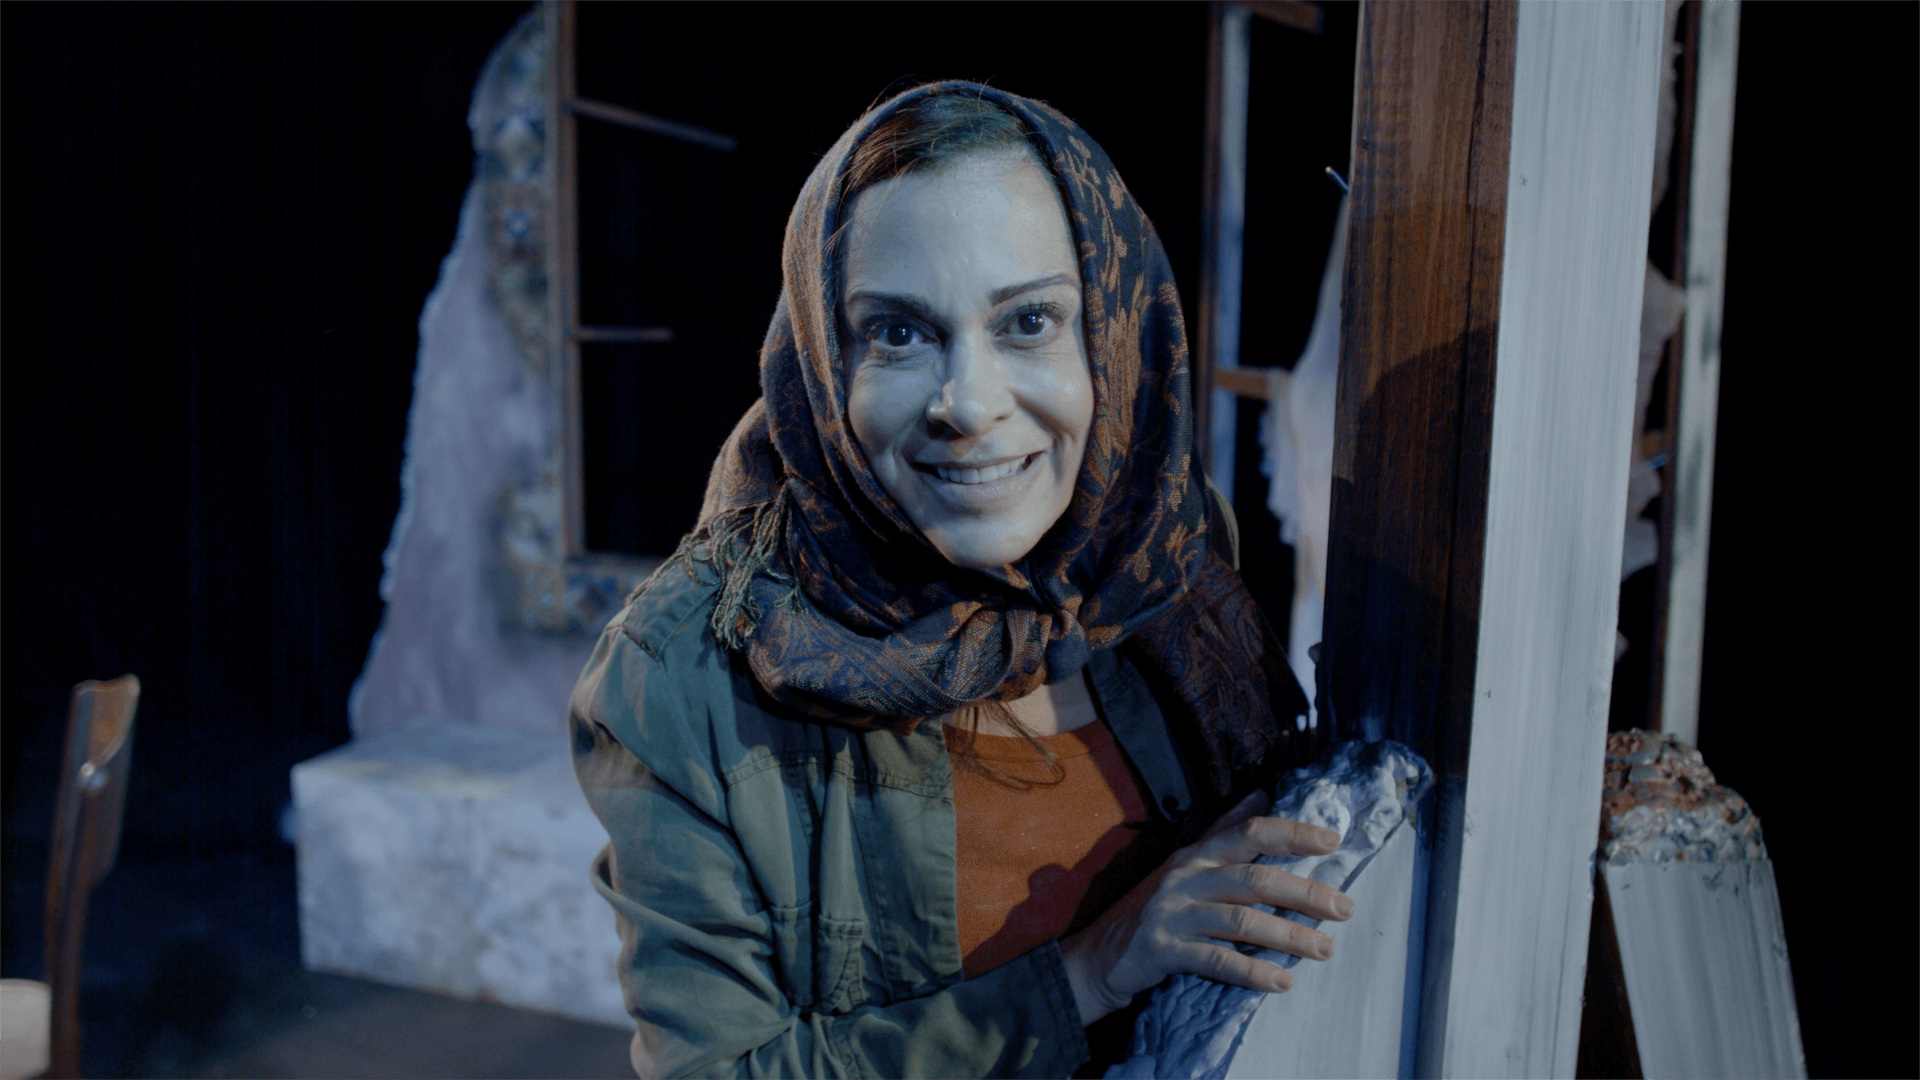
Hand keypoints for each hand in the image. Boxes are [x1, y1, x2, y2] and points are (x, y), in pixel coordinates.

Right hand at [1058, 789, 1354, 1025]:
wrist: (1101, 955)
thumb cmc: (1160, 907)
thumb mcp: (1189, 863)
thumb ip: (1226, 831)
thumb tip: (1263, 794)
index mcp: (1198, 855)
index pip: (1250, 834)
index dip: (1292, 834)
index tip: (1333, 840)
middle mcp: (1186, 878)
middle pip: (1254, 879)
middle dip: (1304, 893)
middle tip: (1344, 909)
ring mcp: (1173, 914)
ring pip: (1241, 921)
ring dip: (1288, 935)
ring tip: (1324, 949)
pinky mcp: (1164, 950)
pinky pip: (1217, 961)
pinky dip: (1253, 971)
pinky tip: (1282, 981)